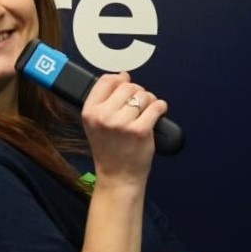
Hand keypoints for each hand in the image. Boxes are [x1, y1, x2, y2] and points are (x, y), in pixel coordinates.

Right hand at [81, 72, 167, 186]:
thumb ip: (105, 100)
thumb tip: (123, 76)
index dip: (120, 80)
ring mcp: (121, 123)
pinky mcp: (140, 130)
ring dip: (149, 101)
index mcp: (89, 111)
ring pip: (143, 95)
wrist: (118, 175)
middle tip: (137, 106)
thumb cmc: (108, 149)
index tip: (125, 88)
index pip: (106, 80)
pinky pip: (156, 106)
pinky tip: (157, 114)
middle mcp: (103, 116)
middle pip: (128, 86)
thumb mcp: (95, 123)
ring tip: (146, 113)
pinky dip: (160, 108)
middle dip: (137, 93)